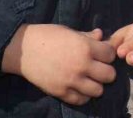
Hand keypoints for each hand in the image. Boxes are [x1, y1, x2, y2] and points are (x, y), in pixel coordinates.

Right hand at [1, 25, 115, 105]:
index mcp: (85, 47)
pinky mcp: (61, 92)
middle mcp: (82, 65)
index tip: (102, 54)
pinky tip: (78, 88)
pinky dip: (82, 95)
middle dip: (106, 71)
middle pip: (109, 75)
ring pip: (98, 90)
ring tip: (89, 80)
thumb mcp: (69, 31)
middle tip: (99, 69)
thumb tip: (101, 35)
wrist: (22, 49)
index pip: (111, 55)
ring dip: (96, 85)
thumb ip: (87, 36)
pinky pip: (81, 100)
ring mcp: (71, 80)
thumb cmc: (47, 36)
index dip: (108, 54)